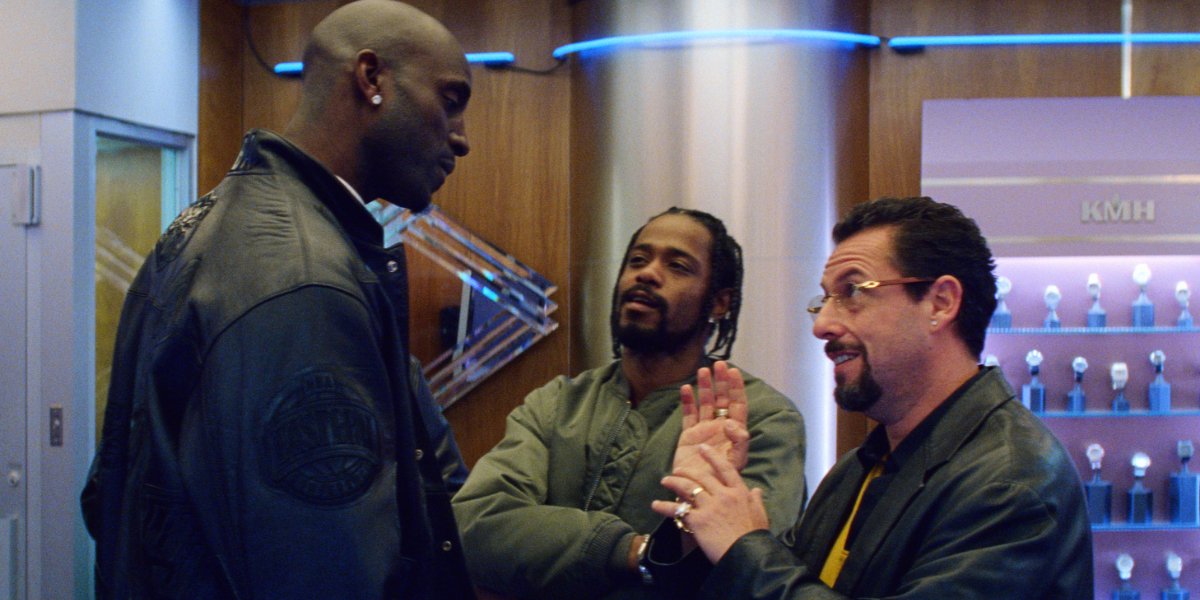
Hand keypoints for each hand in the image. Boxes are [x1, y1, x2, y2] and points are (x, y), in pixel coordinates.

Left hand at [653, 443, 769, 563]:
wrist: (747, 554)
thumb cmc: (755, 537)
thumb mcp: (760, 515)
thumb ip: (756, 501)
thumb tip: (757, 490)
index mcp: (739, 492)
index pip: (725, 469)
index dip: (713, 457)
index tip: (703, 449)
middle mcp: (723, 495)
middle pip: (702, 476)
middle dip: (687, 471)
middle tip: (678, 469)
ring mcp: (709, 506)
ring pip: (687, 488)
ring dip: (674, 482)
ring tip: (665, 480)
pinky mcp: (698, 520)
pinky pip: (678, 510)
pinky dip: (664, 507)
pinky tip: (655, 505)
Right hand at [672, 362, 750, 474]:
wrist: (699, 492)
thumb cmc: (721, 479)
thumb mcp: (735, 462)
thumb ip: (739, 441)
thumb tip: (732, 422)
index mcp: (734, 432)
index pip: (737, 404)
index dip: (736, 388)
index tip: (734, 371)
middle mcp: (720, 428)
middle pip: (722, 400)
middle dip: (721, 382)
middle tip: (719, 364)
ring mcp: (704, 430)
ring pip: (705, 403)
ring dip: (705, 387)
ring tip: (703, 371)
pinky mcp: (689, 435)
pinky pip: (688, 414)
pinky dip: (687, 401)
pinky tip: (685, 389)